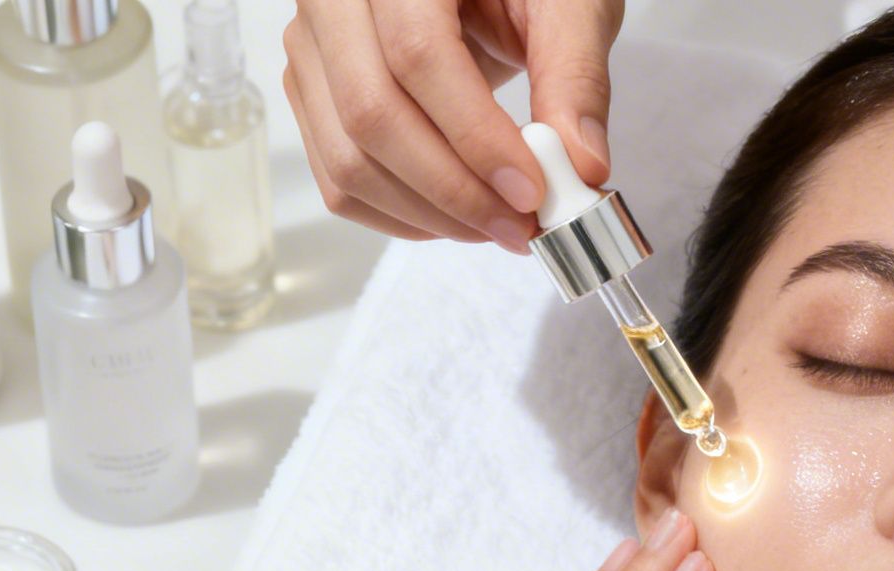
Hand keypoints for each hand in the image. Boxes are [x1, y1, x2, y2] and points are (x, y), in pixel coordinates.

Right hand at [280, 0, 623, 253]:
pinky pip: (338, 179)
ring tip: (496, 226)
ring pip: (348, 159)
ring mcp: (313, 48)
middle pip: (371, 114)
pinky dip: (399, 216)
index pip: (418, 55)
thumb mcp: (566, 4)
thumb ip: (575, 75)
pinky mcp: (313, 93)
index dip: (474, 136)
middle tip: (518, 225)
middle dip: (452, 190)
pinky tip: (455, 219)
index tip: (530, 190)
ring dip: (427, 215)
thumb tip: (579, 164)